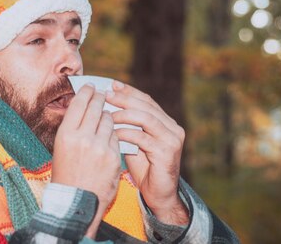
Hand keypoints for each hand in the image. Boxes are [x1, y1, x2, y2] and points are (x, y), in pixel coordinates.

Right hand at [52, 84, 120, 236]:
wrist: (76, 202)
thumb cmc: (65, 174)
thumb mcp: (61, 148)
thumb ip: (73, 128)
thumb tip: (83, 107)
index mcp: (66, 134)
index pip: (79, 103)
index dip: (87, 92)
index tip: (91, 87)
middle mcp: (83, 137)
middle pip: (96, 108)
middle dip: (100, 98)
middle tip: (103, 93)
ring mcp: (100, 147)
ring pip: (109, 121)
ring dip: (109, 117)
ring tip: (106, 117)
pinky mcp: (113, 157)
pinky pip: (116, 137)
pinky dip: (114, 135)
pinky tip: (110, 137)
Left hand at [107, 81, 188, 225]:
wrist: (158, 194)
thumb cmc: (144, 168)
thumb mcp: (135, 141)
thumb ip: (128, 125)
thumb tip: (106, 105)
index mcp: (166, 122)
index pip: (147, 101)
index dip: (129, 92)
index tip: (112, 85)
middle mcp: (173, 128)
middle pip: (147, 106)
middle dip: (125, 99)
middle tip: (107, 95)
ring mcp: (172, 140)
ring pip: (146, 119)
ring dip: (125, 114)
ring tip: (108, 114)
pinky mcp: (167, 153)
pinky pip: (143, 138)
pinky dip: (126, 134)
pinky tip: (113, 133)